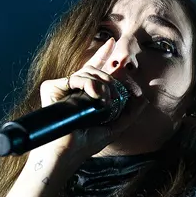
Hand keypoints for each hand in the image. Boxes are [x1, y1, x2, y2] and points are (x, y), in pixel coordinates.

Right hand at [34, 38, 146, 165]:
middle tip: (114, 97)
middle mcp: (72, 89)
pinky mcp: (51, 88)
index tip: (112, 42)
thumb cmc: (86, 145)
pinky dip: (88, 84)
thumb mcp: (115, 127)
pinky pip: (75, 77)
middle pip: (95, 71)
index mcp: (84, 95)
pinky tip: (95, 96)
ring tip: (104, 101)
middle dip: (110, 81)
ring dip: (102, 85)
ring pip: (87, 72)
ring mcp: (61, 88)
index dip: (103, 54)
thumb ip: (130, 112)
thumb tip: (144, 98)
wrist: (67, 154)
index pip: (94, 69)